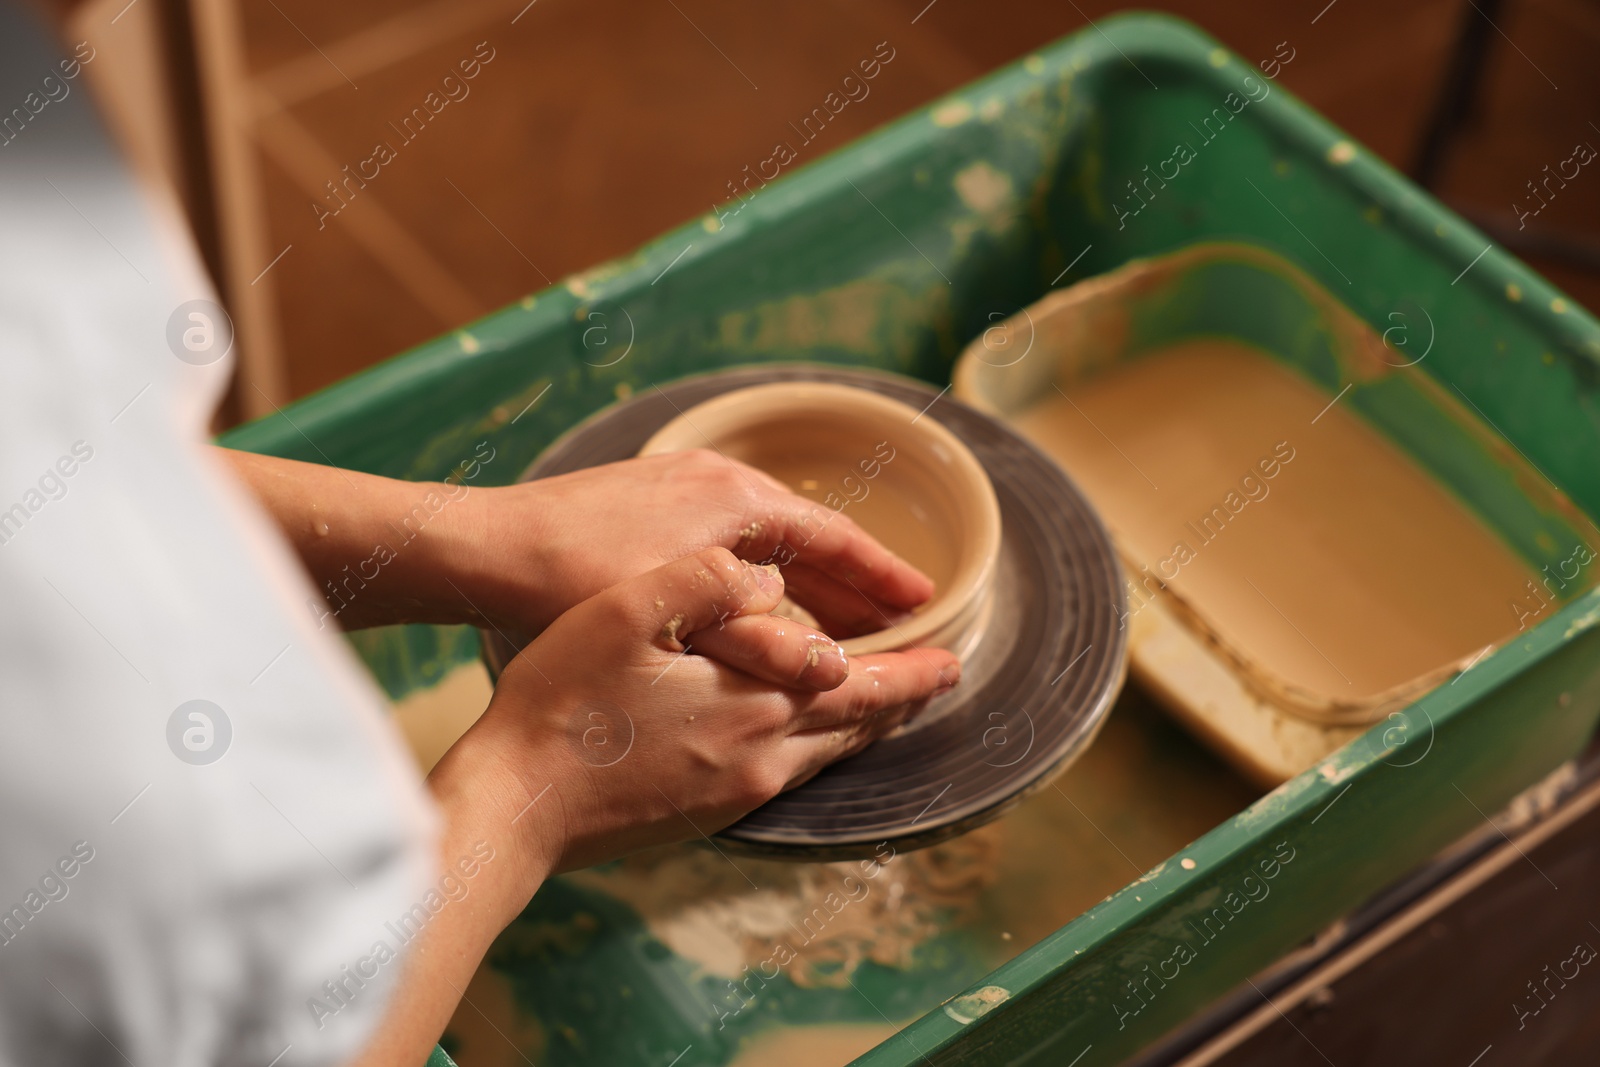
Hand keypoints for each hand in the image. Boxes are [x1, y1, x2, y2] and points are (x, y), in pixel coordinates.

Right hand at [357, 549, 956, 1065]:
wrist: (515, 804)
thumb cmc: (564, 704)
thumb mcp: (627, 612)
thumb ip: (707, 583)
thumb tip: (768, 580)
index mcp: (758, 707)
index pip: (865, 688)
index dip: (913, 672)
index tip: (952, 660)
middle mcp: (763, 760)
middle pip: (856, 730)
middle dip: (901, 703)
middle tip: (937, 681)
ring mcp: (735, 798)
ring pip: (826, 758)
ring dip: (862, 728)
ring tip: (885, 707)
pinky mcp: (706, 818)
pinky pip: (788, 777)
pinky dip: (819, 751)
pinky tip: (806, 739)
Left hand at [456, 449, 935, 641]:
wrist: (483, 547)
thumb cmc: (573, 580)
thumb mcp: (674, 614)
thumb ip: (757, 637)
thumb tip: (829, 661)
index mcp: (735, 499)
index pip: (835, 538)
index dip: (886, 578)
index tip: (929, 604)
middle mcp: (717, 480)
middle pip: (807, 536)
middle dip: (854, 583)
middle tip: (900, 622)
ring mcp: (680, 487)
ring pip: (768, 539)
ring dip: (807, 580)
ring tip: (842, 622)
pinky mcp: (648, 504)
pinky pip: (732, 540)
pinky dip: (764, 573)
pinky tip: (761, 608)